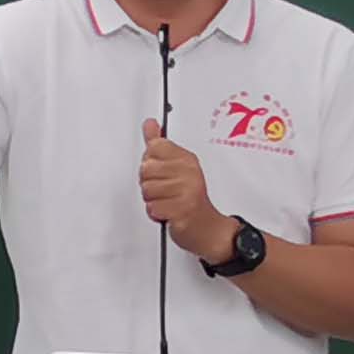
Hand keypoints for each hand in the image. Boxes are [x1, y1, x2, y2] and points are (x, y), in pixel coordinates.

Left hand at [138, 120, 234, 264]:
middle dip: (149, 184)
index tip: (162, 171)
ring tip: (168, 202)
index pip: (155, 146)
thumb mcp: (176, 167)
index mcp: (187, 159)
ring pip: (147, 190)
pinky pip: (152, 208)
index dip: (151, 162)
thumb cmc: (190, 199)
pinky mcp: (182, 210)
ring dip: (153, 200)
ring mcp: (187, 191)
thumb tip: (150, 124)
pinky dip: (156, 214)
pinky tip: (168, 212)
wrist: (208, 229)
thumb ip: (160, 145)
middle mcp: (189, 172)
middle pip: (145, 169)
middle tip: (165, 191)